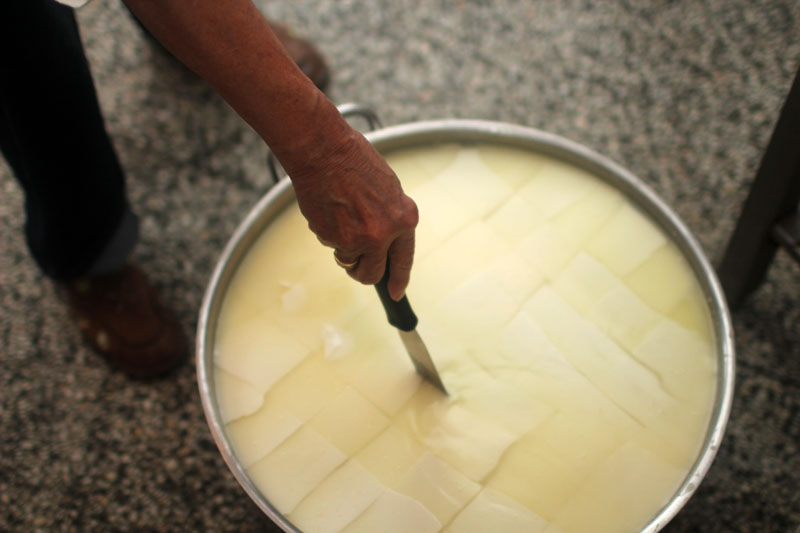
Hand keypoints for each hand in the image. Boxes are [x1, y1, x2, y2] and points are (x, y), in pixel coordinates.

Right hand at [286, 127, 418, 300]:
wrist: (323, 150)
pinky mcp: (334, 239)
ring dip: (343, 249)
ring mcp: (359, 239)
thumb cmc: (354, 162)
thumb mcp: (387, 188)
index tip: (397, 293)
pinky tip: (328, 209)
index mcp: (405, 218)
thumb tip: (385, 242)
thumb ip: (390, 217)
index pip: (404, 259)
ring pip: (348, 261)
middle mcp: (385, 233)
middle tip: (355, 263)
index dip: (399, 279)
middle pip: (372, 273)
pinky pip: (330, 246)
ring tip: (339, 218)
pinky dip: (328, 233)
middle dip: (362, 272)